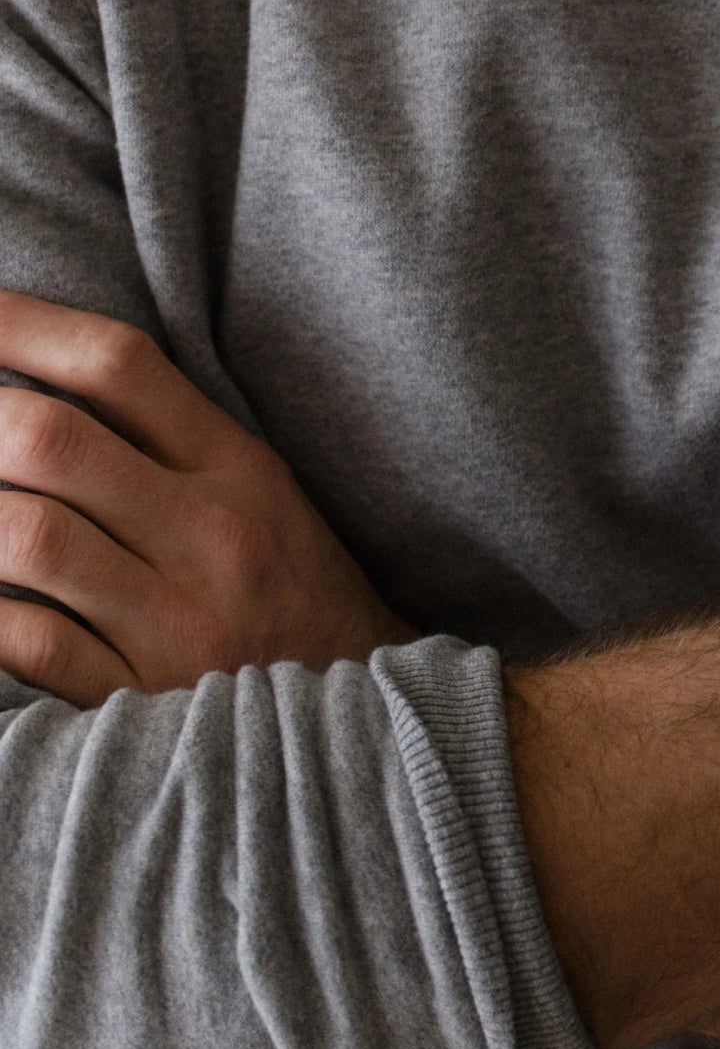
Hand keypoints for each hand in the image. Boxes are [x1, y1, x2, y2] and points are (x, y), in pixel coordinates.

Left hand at [0, 288, 416, 706]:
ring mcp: (174, 621)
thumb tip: (49, 380)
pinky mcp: (141, 700)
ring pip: (29, 536)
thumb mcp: (259, 490)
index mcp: (238, 468)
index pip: (120, 365)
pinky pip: (30, 643)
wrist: (358, 722)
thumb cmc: (291, 588)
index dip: (27, 326)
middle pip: (55, 440)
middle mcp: (208, 534)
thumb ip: (169, 436)